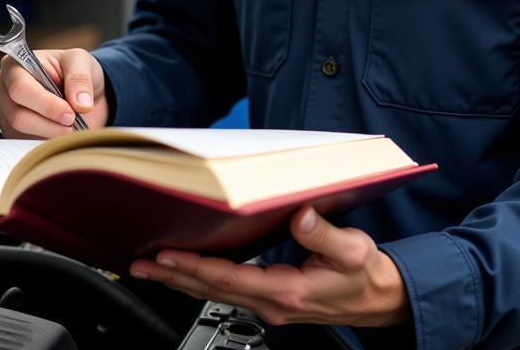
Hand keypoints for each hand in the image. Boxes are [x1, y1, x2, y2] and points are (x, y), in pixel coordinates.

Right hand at [0, 48, 109, 136]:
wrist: (77, 90)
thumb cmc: (73, 69)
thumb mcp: (81, 61)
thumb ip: (80, 79)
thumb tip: (81, 104)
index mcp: (14, 65)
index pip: (20, 89)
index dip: (47, 105)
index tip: (70, 114)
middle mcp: (2, 88)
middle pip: (18, 116)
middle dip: (50, 124)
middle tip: (73, 123)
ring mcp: (4, 112)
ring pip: (21, 135)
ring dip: (50, 135)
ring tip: (69, 127)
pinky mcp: (10, 132)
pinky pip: (23, 146)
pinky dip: (45, 143)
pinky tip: (59, 133)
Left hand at [130, 206, 410, 328]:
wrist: (380, 300)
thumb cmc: (367, 275)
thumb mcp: (355, 252)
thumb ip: (326, 236)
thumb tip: (301, 215)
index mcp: (287, 292)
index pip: (230, 280)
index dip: (196, 267)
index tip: (167, 257)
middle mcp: (271, 303)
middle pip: (212, 291)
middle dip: (174, 276)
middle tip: (139, 264)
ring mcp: (269, 305)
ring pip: (215, 294)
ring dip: (181, 281)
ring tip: (151, 268)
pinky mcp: (270, 299)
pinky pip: (227, 292)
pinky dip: (201, 281)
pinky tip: (188, 271)